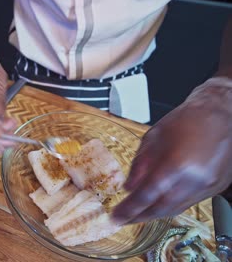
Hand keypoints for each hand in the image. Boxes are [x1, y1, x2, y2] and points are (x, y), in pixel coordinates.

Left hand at [113, 78, 231, 223]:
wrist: (220, 115)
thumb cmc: (186, 120)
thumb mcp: (152, 138)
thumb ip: (139, 165)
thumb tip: (128, 188)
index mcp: (175, 164)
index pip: (146, 196)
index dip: (129, 209)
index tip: (116, 216)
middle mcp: (193, 179)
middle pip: (161, 208)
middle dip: (139, 217)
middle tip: (124, 220)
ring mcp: (207, 186)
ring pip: (175, 209)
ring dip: (154, 214)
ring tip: (138, 215)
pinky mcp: (215, 188)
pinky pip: (188, 203)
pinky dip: (171, 206)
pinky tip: (159, 205)